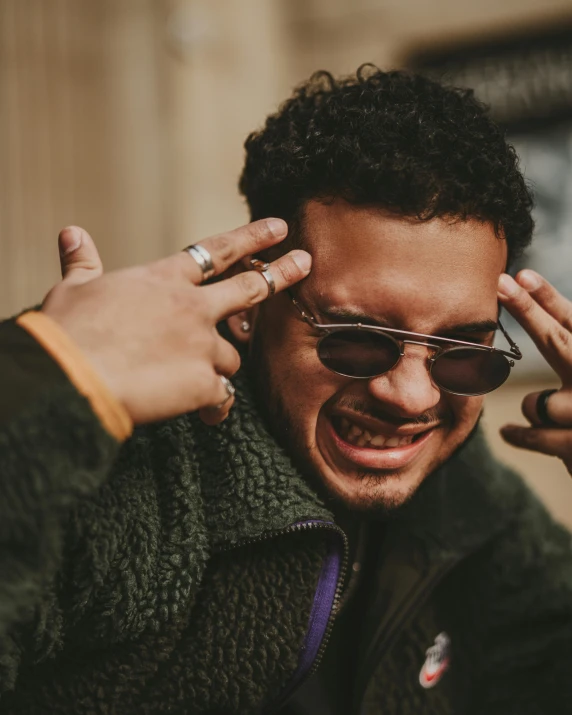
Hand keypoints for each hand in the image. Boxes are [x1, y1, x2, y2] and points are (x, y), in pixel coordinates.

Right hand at [42, 220, 310, 425]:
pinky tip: (208, 415)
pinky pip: (224, 396)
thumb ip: (83, 263)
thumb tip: (71, 233)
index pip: (216, 252)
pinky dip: (217, 406)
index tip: (280, 227)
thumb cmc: (67, 333)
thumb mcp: (73, 290)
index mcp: (163, 280)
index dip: (251, 238)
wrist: (72, 376)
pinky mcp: (204, 382)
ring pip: (233, 355)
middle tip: (306, 262)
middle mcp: (192, 307)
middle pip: (249, 289)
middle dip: (282, 274)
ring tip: (198, 381)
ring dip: (220, 365)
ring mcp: (202, 344)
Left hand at [497, 270, 571, 473]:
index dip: (548, 299)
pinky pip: (531, 432)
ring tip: (563, 422)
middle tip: (501, 282)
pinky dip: (519, 434)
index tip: (522, 276)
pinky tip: (508, 432)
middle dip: (527, 310)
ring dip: (539, 412)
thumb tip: (542, 321)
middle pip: (558, 342)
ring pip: (535, 403)